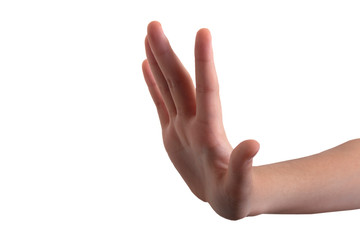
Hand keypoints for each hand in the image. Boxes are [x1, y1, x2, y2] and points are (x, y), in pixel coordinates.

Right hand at [142, 21, 259, 219]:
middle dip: (166, 54)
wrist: (227, 196)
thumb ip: (243, 167)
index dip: (203, 63)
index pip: (207, 90)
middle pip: (179, 83)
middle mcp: (194, 122)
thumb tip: (253, 145)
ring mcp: (182, 126)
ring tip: (150, 36)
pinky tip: (147, 66)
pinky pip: (160, 103)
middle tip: (154, 25)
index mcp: (210, 132)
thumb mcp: (241, 187)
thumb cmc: (238, 194)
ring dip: (159, 61)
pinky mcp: (172, 133)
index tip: (203, 32)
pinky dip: (153, 84)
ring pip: (168, 87)